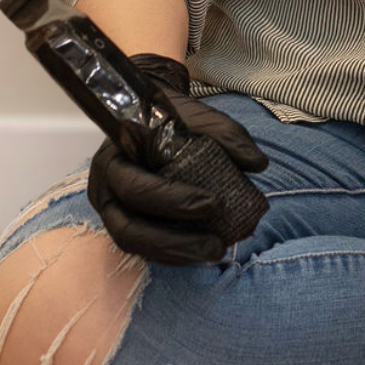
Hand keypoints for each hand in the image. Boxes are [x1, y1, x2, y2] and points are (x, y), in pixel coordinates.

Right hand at [87, 54, 269, 264]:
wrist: (150, 110)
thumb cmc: (170, 114)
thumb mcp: (197, 115)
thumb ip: (226, 135)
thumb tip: (258, 164)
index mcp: (114, 159)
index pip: (137, 188)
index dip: (173, 201)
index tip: (214, 204)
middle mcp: (106, 190)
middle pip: (130, 229)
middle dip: (175, 241)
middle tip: (217, 245)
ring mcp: (112, 211)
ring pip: (135, 244)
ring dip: (175, 253)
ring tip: (214, 252)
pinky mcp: (126, 223)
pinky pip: (144, 247)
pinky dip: (173, 252)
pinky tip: (202, 251)